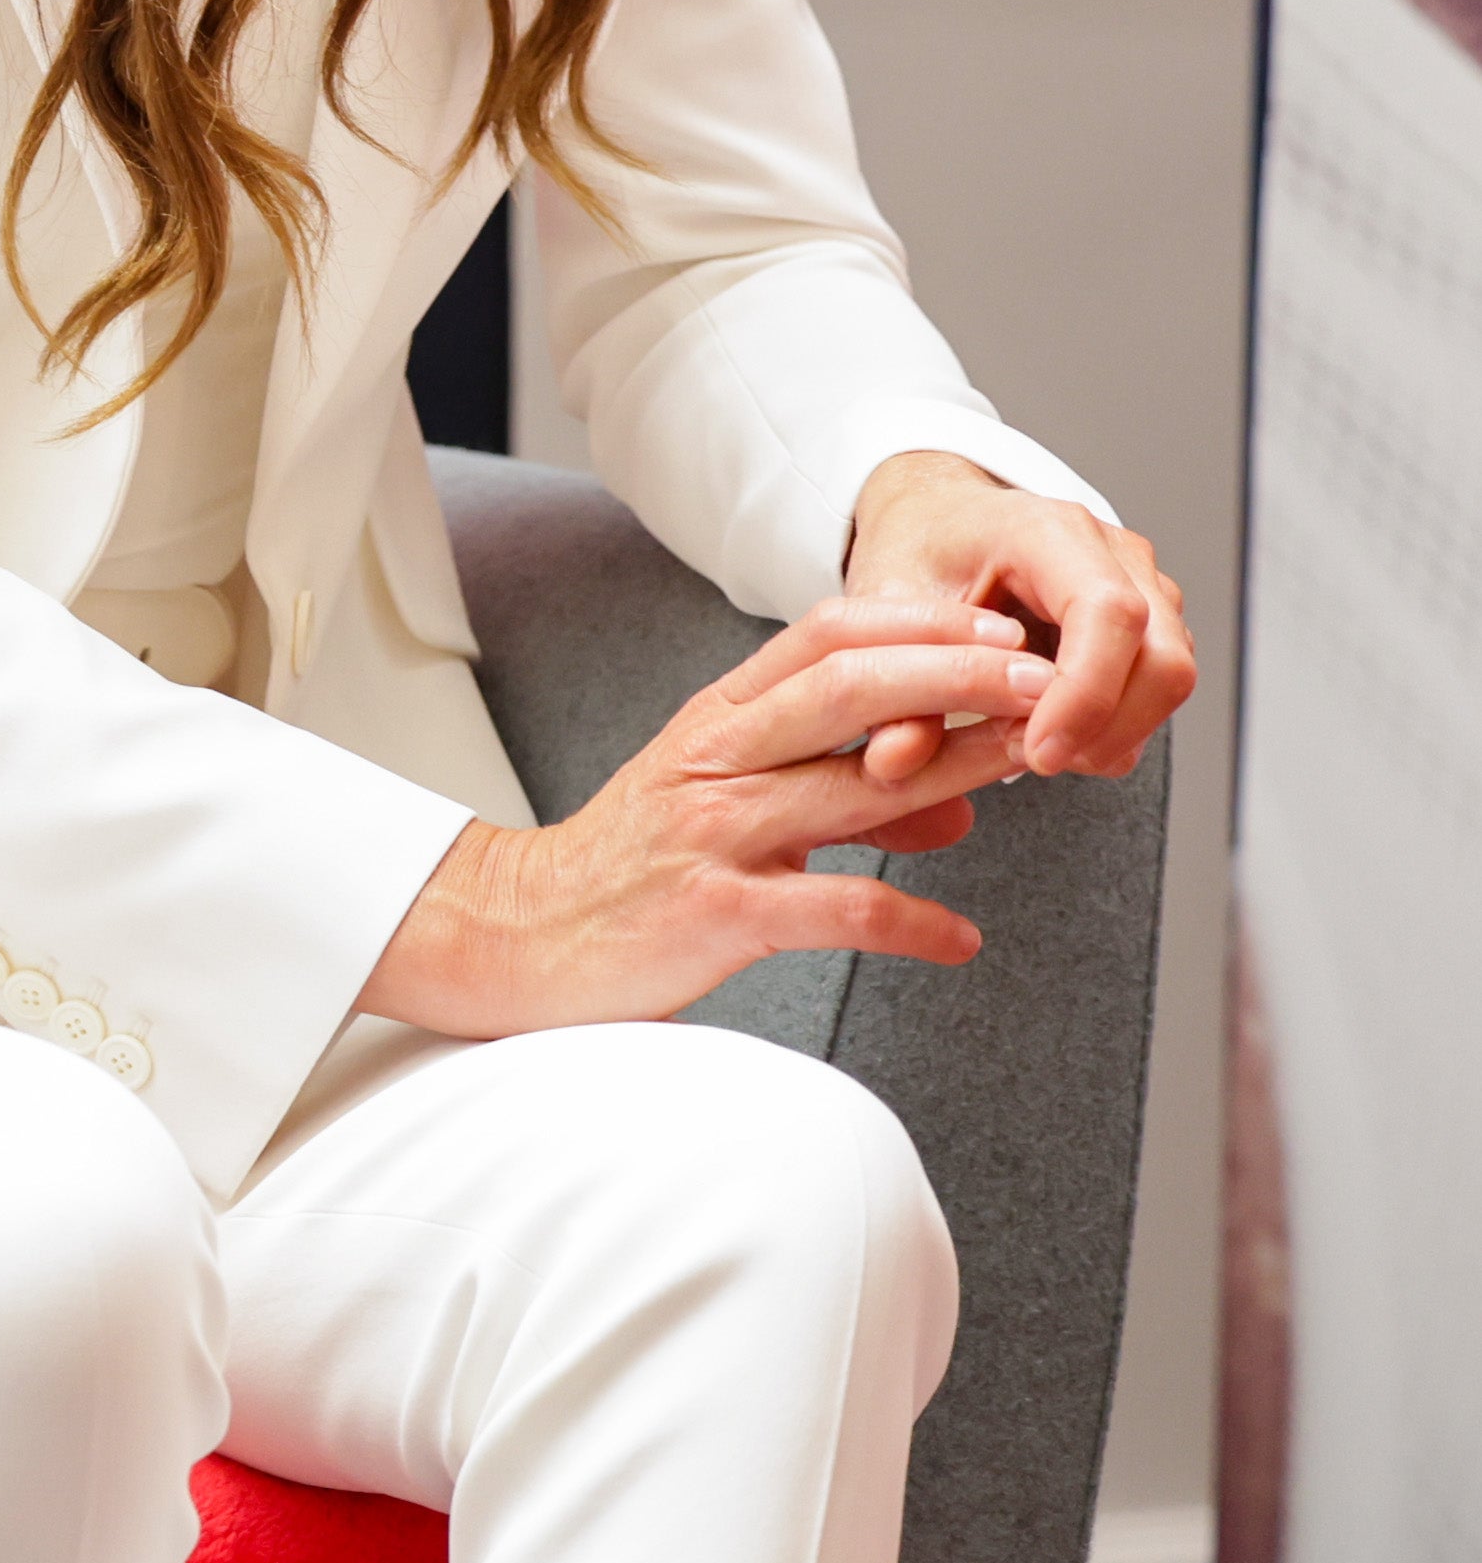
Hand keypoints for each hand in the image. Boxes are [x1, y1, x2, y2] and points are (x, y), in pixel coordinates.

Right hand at [357, 598, 1062, 1033]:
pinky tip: (961, 940)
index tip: (999, 625)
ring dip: (957, 768)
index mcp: (716, 721)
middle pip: (845, 686)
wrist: (519, 936)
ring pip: (852, 783)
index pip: (820, 638)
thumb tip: (960, 807)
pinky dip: (911, 922)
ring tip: (1035, 761)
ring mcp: (714, 832)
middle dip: (955, 670)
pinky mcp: (716, 912)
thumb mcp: (725, 808)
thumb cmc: (630, 871)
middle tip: (1044, 670)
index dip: (916, 623)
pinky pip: (835, 910)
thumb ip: (837, 796)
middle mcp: (715, 760)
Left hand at [844, 450, 1196, 782]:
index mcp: (1048, 531)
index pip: (1109, 612)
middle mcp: (1113, 554)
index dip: (1085, 693)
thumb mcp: (883, 600)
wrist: (939, 525)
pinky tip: (1050, 730)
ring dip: (1111, 734)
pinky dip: (1113, 727)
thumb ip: (890, 672)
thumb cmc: (919, 551)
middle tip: (1033, 760)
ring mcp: (1142, 587)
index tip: (1038, 749)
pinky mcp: (1147, 625)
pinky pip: (1154, 690)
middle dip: (1106, 729)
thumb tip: (902, 754)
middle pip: (1162, 657)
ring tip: (1030, 744)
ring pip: (1167, 680)